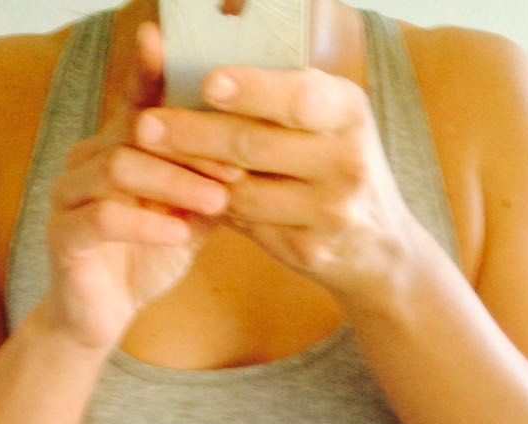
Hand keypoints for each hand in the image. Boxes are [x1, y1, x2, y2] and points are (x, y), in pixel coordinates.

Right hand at [43, 21, 246, 352]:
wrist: (101, 320)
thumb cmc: (144, 262)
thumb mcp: (188, 218)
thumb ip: (208, 184)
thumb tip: (252, 152)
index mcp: (113, 147)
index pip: (134, 100)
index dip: (150, 71)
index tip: (169, 43)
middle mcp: (84, 161)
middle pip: (134, 132)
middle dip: (190, 148)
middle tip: (235, 167)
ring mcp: (67, 196)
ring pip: (118, 167)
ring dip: (173, 183)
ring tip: (215, 201)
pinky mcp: (62, 236)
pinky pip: (103, 217)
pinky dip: (146, 223)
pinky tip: (178, 234)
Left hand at [131, 64, 415, 303]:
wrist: (379, 247)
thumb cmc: (337, 168)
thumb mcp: (331, 123)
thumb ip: (285, 101)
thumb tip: (206, 70)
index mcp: (350, 112)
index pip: (297, 97)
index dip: (251, 90)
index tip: (207, 83)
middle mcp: (346, 160)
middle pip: (257, 145)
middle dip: (195, 134)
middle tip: (147, 125)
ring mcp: (330, 210)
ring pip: (244, 190)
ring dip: (192, 174)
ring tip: (153, 158)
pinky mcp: (309, 248)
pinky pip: (247, 224)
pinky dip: (211, 207)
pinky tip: (181, 193)